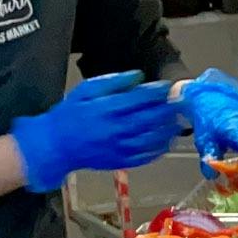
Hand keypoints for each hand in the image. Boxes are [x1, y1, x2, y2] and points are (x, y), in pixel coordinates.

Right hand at [11, 71, 178, 192]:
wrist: (57, 145)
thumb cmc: (70, 114)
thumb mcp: (86, 90)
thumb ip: (113, 82)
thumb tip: (138, 76)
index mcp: (106, 109)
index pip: (139, 99)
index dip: (156, 92)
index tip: (167, 86)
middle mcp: (115, 129)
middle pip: (149, 120)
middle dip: (168, 111)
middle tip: (181, 104)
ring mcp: (119, 148)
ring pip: (151, 140)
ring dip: (167, 131)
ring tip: (177, 122)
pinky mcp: (121, 162)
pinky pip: (145, 156)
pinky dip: (158, 149)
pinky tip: (166, 142)